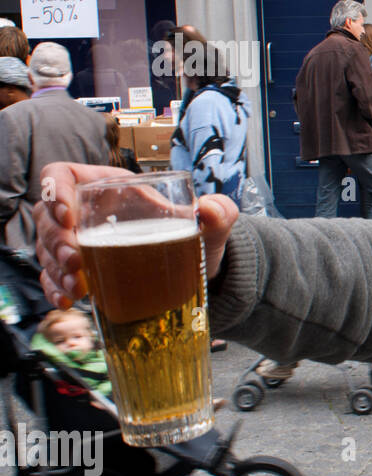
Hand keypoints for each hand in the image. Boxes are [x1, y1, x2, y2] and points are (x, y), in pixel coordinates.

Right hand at [34, 162, 239, 309]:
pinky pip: (53, 276)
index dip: (54, 189)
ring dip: (55, 268)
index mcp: (110, 186)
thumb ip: (220, 212)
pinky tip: (68, 300)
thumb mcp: (211, 225)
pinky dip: (55, 287)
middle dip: (56, 241)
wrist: (198, 271)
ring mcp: (80, 242)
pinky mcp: (81, 271)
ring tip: (79, 286)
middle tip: (76, 261)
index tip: (67, 215)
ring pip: (47, 248)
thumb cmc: (197, 237)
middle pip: (48, 217)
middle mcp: (88, 212)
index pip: (61, 175)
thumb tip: (211, 208)